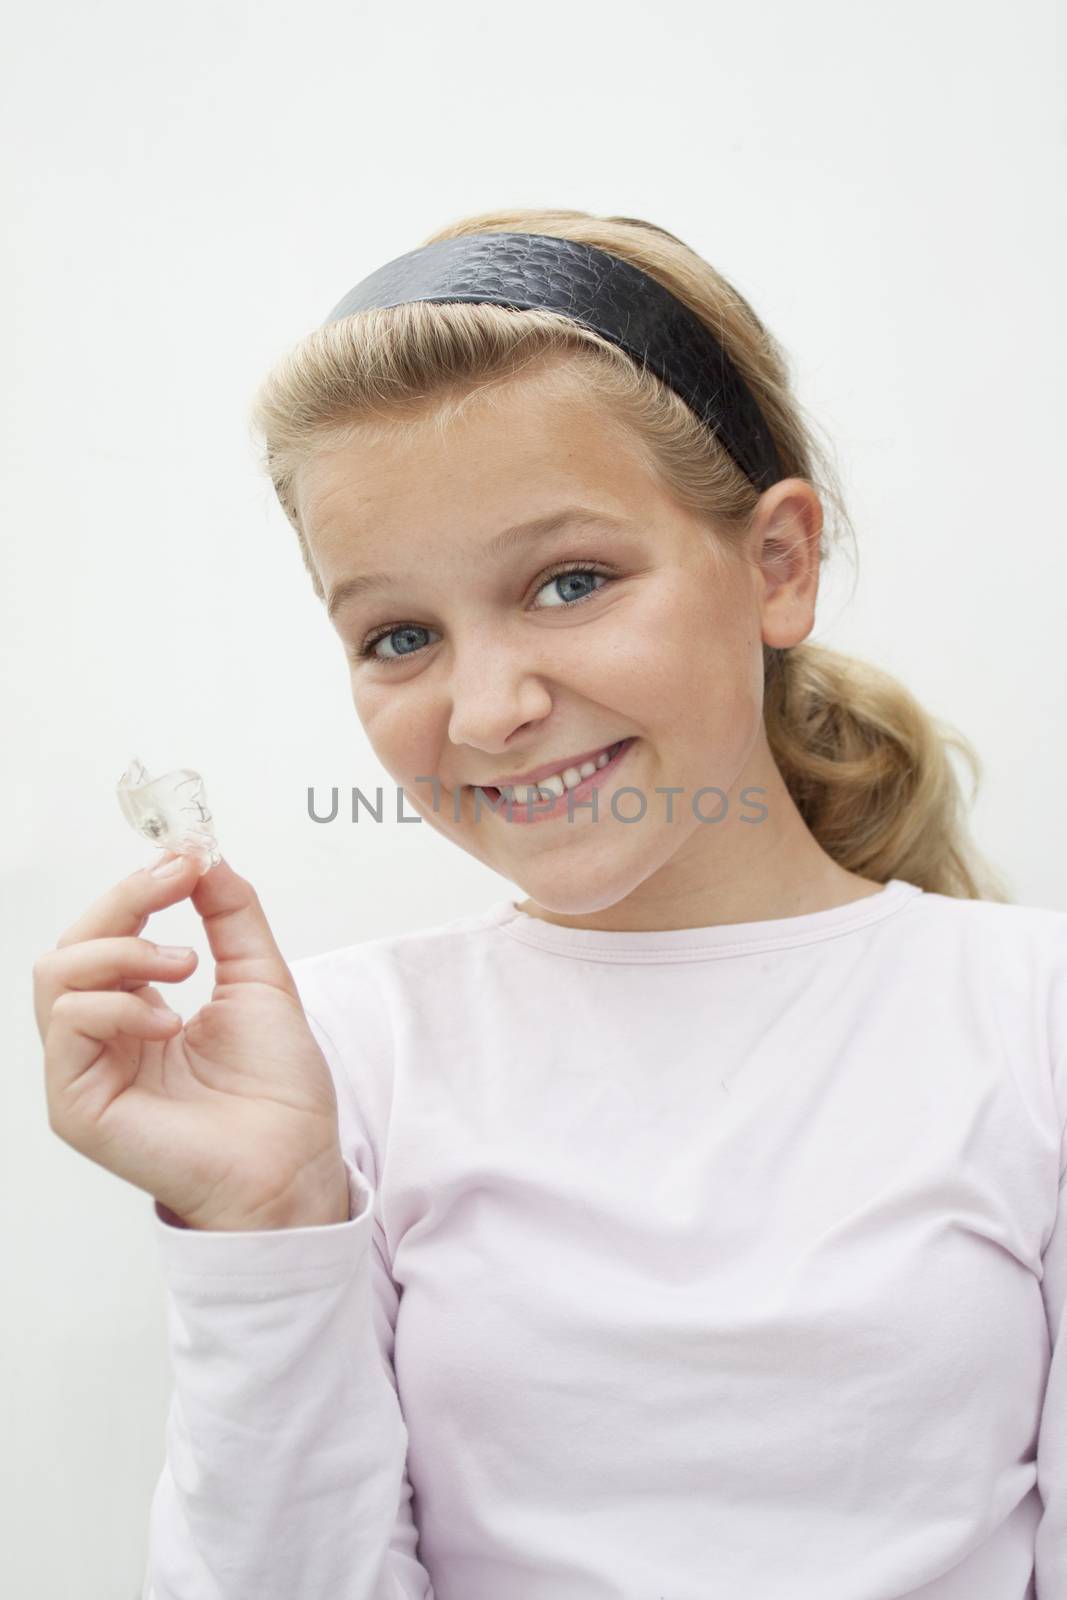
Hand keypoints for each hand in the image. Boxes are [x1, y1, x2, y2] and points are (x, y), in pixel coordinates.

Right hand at [32, 852, 349, 1230]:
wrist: (295, 1161)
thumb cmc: (278, 1091)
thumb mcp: (260, 978)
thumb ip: (231, 915)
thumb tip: (201, 856)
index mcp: (136, 1011)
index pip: (107, 935)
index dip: (138, 888)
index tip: (185, 858)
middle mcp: (103, 1038)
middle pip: (73, 945)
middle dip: (125, 900)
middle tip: (177, 882)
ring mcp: (84, 1071)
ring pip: (56, 976)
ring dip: (122, 951)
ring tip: (185, 967)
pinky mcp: (76, 1104)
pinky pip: (67, 1025)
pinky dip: (117, 1004)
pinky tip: (168, 1021)